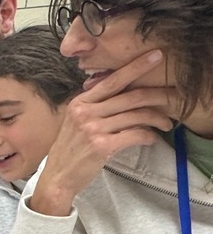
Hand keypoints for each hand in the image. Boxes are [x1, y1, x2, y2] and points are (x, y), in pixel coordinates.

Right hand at [31, 49, 173, 215]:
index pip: (113, 80)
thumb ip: (95, 107)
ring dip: (157, 119)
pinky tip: (153, 138)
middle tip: (174, 95)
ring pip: (136, 116)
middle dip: (157, 94)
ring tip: (167, 123)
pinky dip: (149, 136)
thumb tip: (123, 94)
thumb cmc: (70, 150)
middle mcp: (86, 112)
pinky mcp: (102, 146)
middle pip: (130, 96)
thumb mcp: (76, 122)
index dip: (136, 67)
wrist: (58, 177)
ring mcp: (93, 129)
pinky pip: (135, 134)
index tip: (155, 56)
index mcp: (80, 102)